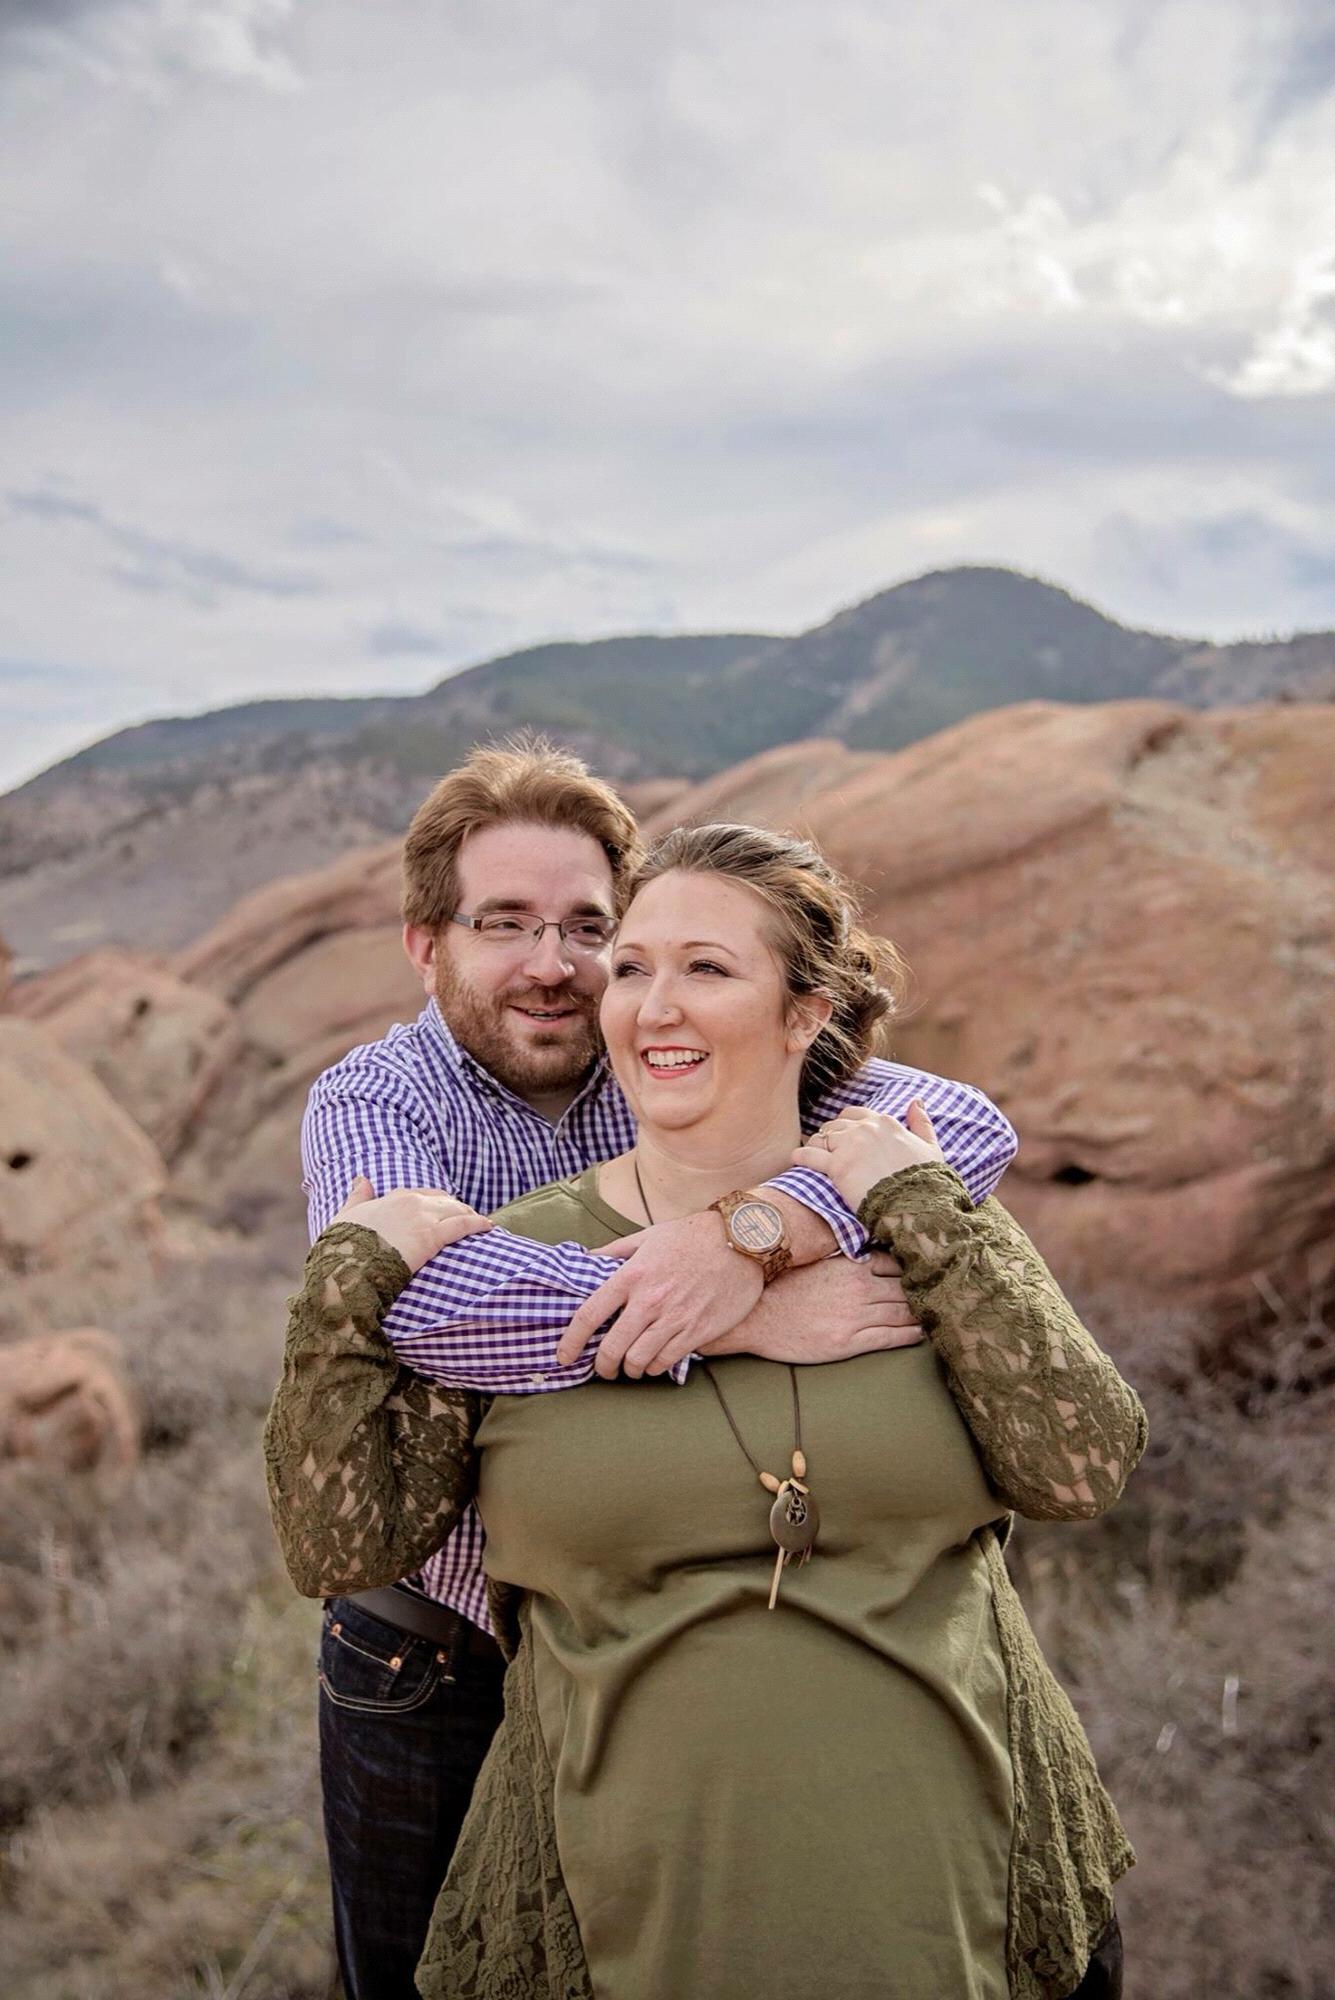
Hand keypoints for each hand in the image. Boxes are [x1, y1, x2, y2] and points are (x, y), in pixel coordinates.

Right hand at [332, 1175, 492, 1273]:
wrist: (348, 1265)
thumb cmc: (344, 1245)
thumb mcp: (347, 1216)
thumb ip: (357, 1196)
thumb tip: (361, 1179)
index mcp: (392, 1198)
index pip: (421, 1194)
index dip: (434, 1202)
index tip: (442, 1208)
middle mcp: (411, 1202)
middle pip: (443, 1200)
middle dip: (456, 1208)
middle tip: (467, 1217)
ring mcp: (424, 1218)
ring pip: (456, 1210)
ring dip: (470, 1214)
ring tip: (480, 1222)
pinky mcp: (433, 1237)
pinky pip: (463, 1225)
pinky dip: (478, 1224)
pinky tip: (489, 1226)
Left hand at [555, 1211, 762, 1379]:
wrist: (742, 1240)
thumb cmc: (692, 1236)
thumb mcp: (648, 1236)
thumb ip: (613, 1252)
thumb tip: (585, 1261)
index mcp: (632, 1275)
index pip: (589, 1315)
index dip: (571, 1341)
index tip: (563, 1356)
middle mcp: (650, 1300)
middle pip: (612, 1348)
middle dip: (602, 1366)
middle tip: (603, 1369)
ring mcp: (674, 1317)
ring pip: (638, 1361)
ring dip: (630, 1369)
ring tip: (630, 1367)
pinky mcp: (698, 1330)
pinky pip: (666, 1361)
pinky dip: (655, 1367)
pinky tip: (655, 1362)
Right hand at [704, 1250, 924, 1362]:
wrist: (755, 1318)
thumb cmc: (781, 1286)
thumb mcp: (814, 1260)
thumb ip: (843, 1253)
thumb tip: (865, 1244)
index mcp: (851, 1265)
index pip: (895, 1262)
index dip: (913, 1267)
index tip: (927, 1268)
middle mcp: (859, 1288)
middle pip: (905, 1286)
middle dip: (924, 1289)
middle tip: (944, 1290)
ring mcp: (856, 1316)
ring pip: (904, 1312)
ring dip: (923, 1313)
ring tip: (940, 1312)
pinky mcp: (850, 1341)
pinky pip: (892, 1338)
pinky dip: (911, 1335)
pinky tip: (922, 1333)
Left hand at [792, 1100, 945, 1211]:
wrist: (915, 1204)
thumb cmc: (926, 1180)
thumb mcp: (930, 1148)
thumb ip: (921, 1123)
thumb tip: (916, 1102)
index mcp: (885, 1122)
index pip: (857, 1114)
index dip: (848, 1125)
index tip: (844, 1136)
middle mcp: (865, 1128)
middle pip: (836, 1124)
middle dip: (830, 1135)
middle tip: (826, 1148)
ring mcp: (849, 1145)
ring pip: (822, 1137)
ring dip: (816, 1145)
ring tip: (811, 1154)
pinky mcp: (837, 1166)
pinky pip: (810, 1155)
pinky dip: (800, 1156)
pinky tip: (795, 1159)